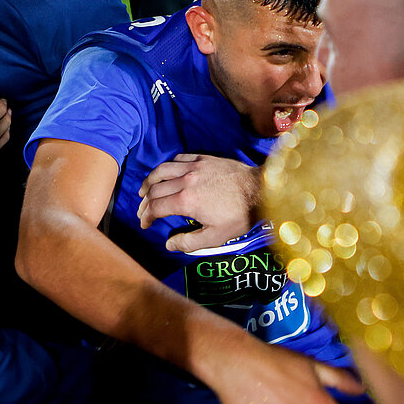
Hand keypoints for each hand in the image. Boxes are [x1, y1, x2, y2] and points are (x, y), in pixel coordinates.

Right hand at [138, 154, 262, 251]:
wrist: (259, 190)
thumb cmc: (239, 216)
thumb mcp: (215, 237)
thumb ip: (188, 242)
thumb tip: (169, 244)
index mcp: (185, 201)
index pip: (155, 208)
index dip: (146, 217)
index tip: (145, 224)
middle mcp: (185, 181)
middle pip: (155, 189)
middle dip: (145, 202)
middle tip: (143, 211)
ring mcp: (194, 167)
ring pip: (162, 170)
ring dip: (150, 181)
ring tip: (144, 190)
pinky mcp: (203, 159)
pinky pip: (178, 159)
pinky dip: (168, 167)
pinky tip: (167, 174)